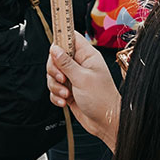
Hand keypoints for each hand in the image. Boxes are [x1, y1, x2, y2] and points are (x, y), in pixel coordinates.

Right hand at [47, 31, 120, 150]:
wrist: (106, 122)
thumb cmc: (102, 99)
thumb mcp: (82, 78)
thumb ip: (66, 63)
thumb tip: (54, 48)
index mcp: (87, 56)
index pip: (71, 37)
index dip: (61, 38)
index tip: (53, 46)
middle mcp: (80, 65)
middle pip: (56, 56)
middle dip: (54, 69)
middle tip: (62, 78)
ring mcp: (73, 77)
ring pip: (53, 74)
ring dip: (55, 85)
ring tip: (66, 93)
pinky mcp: (68, 90)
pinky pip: (54, 88)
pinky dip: (56, 95)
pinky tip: (65, 101)